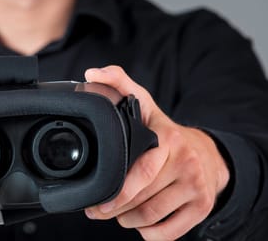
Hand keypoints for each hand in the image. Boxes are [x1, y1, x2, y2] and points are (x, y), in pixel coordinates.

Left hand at [84, 66, 229, 240]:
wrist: (207, 153)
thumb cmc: (166, 132)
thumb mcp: (145, 104)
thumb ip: (119, 84)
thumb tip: (92, 74)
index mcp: (169, 140)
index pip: (140, 172)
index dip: (116, 191)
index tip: (96, 202)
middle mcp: (186, 163)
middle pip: (141, 199)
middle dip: (114, 209)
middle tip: (98, 211)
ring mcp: (197, 187)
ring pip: (152, 217)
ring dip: (128, 221)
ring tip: (116, 214)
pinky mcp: (202, 207)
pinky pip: (169, 233)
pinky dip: (149, 233)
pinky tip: (140, 223)